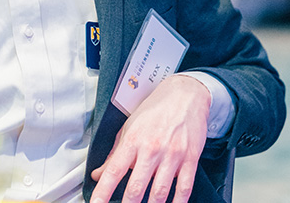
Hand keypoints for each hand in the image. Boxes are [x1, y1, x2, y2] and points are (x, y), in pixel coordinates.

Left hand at [90, 75, 210, 202]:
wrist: (184, 95)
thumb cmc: (155, 109)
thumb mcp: (129, 126)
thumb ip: (115, 152)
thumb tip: (99, 174)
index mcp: (133, 139)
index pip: (113, 170)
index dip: (103, 192)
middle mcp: (151, 148)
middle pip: (136, 187)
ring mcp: (171, 155)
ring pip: (159, 193)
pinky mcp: (189, 159)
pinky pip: (183, 189)